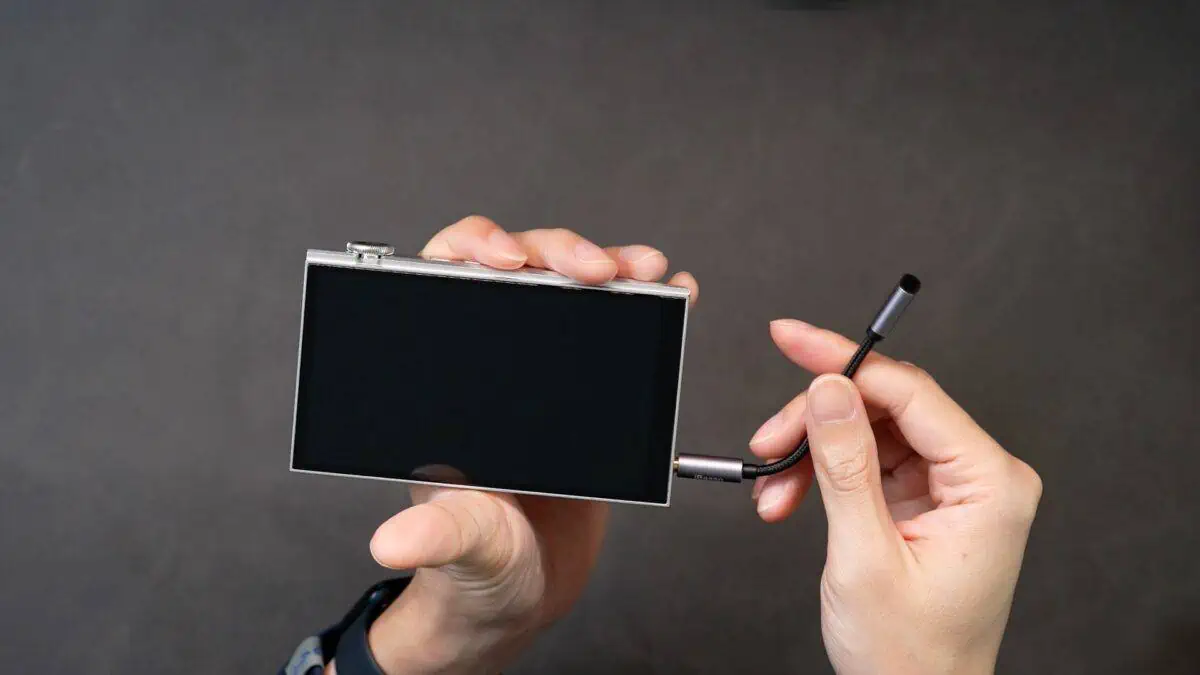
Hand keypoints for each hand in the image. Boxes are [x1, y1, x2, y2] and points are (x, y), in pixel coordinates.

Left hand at [337, 216, 698, 674]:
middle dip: (558, 251)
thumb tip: (393, 542)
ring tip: (646, 271)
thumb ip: (438, 536)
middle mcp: (490, 366)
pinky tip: (675, 293)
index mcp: (446, 385)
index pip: (443, 284)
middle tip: (599, 270)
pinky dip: (648, 303)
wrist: (523, 594)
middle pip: (518, 271)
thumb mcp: (462, 548)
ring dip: (609, 266)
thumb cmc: (476, 567)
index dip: (471, 250)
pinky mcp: (588, 391)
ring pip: (569, 289)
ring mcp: (542, 374)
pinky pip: (618, 332)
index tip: (508, 261)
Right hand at [748, 320, 1041, 674]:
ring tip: (773, 490)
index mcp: (990, 485)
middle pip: (885, 407)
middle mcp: (979, 478)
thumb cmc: (909, 657)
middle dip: (816, 421)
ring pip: (867, 431)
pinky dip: (821, 475)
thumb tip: (829, 390)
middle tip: (767, 441)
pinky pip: (866, 462)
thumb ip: (845, 465)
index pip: (911, 393)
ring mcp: (952, 489)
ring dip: (811, 453)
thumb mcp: (865, 556)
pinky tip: (788, 497)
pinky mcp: (925, 502)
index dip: (844, 361)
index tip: (793, 339)